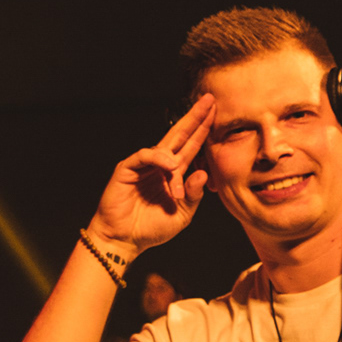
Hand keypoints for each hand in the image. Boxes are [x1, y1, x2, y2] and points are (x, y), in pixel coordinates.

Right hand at [86, 94, 213, 256]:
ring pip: (164, 146)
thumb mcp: (183, 214)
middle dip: (195, 118)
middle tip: (209, 100)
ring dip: (177, 154)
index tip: (217, 113)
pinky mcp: (128, 168)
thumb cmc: (152, 228)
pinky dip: (158, 158)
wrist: (124, 240)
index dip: (203, 130)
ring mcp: (144, 164)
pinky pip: (145, 156)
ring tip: (178, 170)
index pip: (192, 146)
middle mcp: (160, 164)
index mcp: (174, 173)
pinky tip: (169, 165)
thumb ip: (194, 194)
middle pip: (180, 135)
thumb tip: (203, 172)